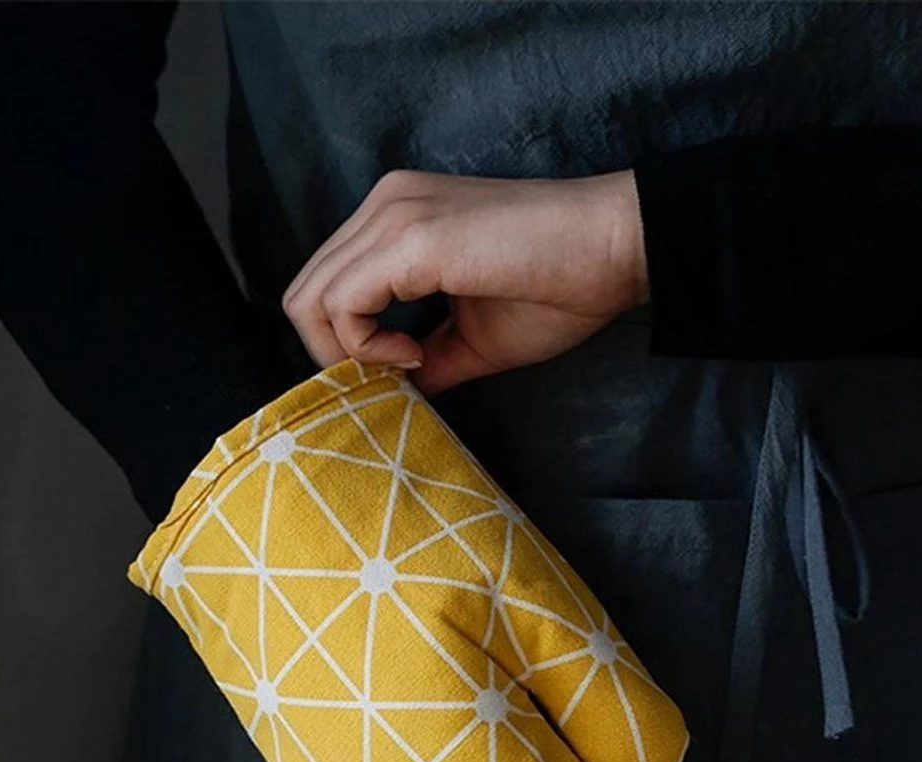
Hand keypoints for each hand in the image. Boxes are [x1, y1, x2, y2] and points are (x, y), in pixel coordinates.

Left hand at [281, 169, 648, 397]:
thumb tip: (394, 395)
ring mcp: (394, 216)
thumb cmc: (560, 288)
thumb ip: (427, 361)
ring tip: (409, 367)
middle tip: (391, 380)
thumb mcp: (474, 338)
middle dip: (334, 354)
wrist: (617, 248)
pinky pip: (342, 304)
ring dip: (347, 354)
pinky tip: (414, 356)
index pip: (327, 286)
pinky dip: (364, 346)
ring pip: (310, 299)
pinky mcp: (410, 239)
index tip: (404, 371)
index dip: (347, 345)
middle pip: (304, 292)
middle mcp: (384, 206)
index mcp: (396, 219)